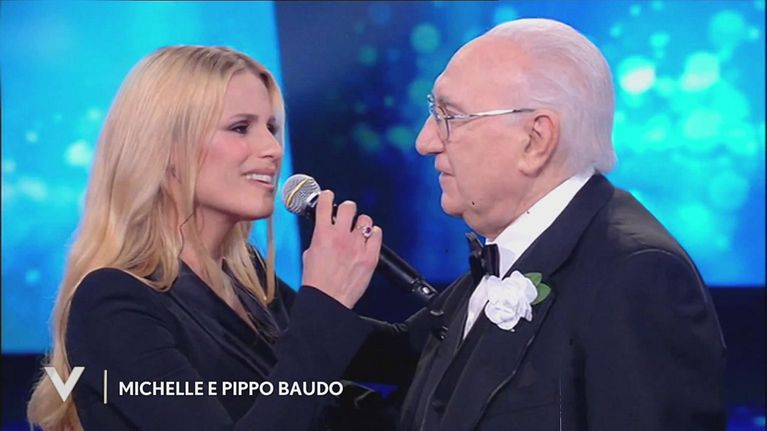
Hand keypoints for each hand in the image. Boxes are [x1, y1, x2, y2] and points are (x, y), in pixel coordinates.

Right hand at [301, 190, 382, 308]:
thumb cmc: (317, 282)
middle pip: (349, 207)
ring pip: (365, 220)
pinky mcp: (370, 256)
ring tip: (359, 230)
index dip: (327, 196)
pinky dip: (373, 234)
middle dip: (347, 209)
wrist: (328, 301)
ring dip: (361, 223)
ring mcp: (357, 245)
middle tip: (346, 215)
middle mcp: (341, 236)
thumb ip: (319, 239)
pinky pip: (377, 234)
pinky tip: (369, 239)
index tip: (328, 196)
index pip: (325, 203)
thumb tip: (325, 232)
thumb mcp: (309, 254)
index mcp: (322, 234)